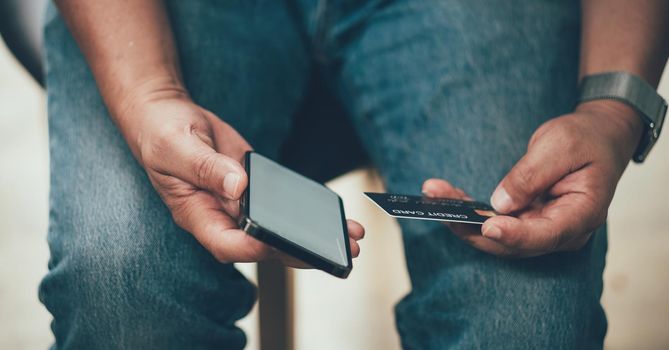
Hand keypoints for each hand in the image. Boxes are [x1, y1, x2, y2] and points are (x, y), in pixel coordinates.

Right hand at [116, 91, 362, 264]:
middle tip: (339, 254)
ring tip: (350, 237)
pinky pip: (282, 206)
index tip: (277, 244)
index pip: (227, 244)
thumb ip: (205, 168)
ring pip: (278, 230)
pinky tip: (335, 215)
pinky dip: (307, 212)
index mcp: (197, 214)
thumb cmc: (162, 133)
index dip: (253, 248)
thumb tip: (239, 187)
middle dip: (300, 251)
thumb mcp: (177, 147)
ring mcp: (240, 204)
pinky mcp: (255, 189)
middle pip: (263, 246)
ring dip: (313, 236)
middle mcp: (222, 216)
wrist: (169, 116)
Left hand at [422, 100, 643, 256]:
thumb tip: (499, 204)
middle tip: (437, 202)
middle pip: (511, 241)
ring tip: (432, 193)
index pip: (545, 235)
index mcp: (582, 215)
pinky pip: (492, 221)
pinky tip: (442, 194)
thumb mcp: (560, 145)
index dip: (514, 235)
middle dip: (470, 225)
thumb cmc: (585, 139)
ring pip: (495, 235)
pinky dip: (467, 210)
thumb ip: (531, 175)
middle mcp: (560, 231)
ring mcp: (540, 229)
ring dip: (461, 217)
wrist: (597, 138)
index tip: (487, 225)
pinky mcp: (524, 221)